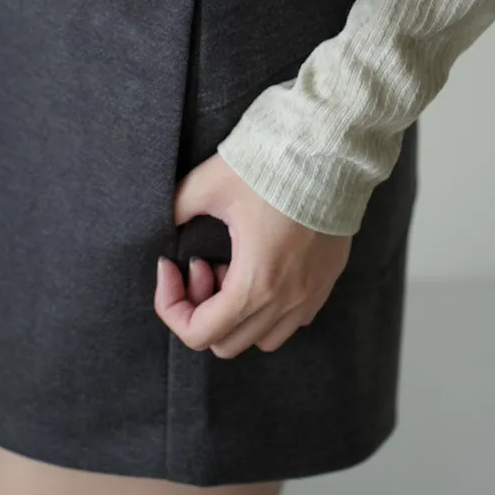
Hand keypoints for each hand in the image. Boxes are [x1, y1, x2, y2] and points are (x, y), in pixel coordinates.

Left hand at [154, 151, 352, 357]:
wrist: (329, 152)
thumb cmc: (270, 168)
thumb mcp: (208, 184)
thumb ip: (177, 210)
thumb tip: (164, 227)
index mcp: (255, 284)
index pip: (198, 333)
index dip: (170, 306)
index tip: (169, 267)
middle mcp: (286, 301)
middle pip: (226, 342)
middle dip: (201, 309)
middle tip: (201, 264)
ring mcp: (311, 296)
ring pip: (262, 339)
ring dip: (237, 314)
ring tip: (232, 269)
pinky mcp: (326, 283)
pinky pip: (291, 321)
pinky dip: (267, 309)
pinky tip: (261, 268)